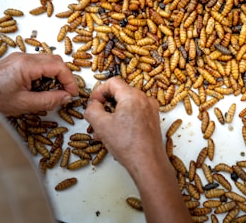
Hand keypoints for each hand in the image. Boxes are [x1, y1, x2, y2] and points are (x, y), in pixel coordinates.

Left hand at [0, 52, 77, 115]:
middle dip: (64, 76)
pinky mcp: (14, 63)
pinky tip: (39, 89)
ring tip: (52, 93)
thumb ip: (49, 100)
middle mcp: (23, 57)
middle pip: (55, 60)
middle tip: (65, 93)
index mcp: (26, 65)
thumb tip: (66, 97)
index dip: (70, 80)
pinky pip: (36, 64)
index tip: (72, 93)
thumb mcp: (24, 104)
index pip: (59, 66)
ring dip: (54, 75)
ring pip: (46, 61)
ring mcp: (18, 58)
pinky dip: (44, 75)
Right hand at [84, 77, 191, 222]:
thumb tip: (93, 105)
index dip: (99, 91)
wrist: (148, 162)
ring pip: (127, 106)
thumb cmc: (127, 144)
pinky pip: (135, 114)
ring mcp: (151, 110)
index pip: (113, 82)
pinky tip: (114, 136)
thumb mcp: (101, 125)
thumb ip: (92, 109)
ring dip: (112, 116)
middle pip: (120, 94)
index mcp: (132, 96)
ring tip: (102, 133)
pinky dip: (123, 120)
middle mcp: (144, 99)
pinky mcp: (153, 120)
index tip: (93, 103)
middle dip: (105, 106)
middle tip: (96, 119)